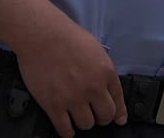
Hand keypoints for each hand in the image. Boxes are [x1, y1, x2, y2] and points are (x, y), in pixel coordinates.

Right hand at [11, 18, 125, 136]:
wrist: (43, 35)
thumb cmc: (67, 37)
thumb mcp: (96, 50)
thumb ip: (103, 70)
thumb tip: (105, 85)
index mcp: (106, 73)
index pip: (119, 101)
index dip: (119, 113)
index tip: (119, 119)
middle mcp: (93, 88)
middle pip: (105, 116)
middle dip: (102, 118)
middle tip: (96, 116)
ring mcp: (73, 98)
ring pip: (86, 124)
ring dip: (84, 123)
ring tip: (78, 117)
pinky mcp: (54, 105)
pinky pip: (64, 128)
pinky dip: (67, 131)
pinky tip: (67, 127)